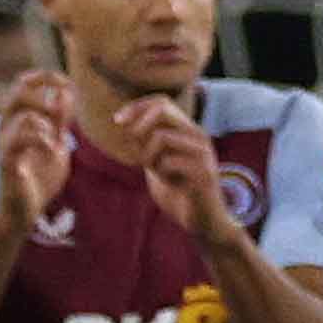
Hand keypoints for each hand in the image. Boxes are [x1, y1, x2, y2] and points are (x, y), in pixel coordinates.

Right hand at [0, 72, 71, 229]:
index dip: (43, 78)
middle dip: (44, 95)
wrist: (25, 210)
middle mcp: (5, 128)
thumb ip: (59, 122)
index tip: (65, 81)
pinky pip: (21, 139)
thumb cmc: (39, 178)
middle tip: (60, 112)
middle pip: (17, 93)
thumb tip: (64, 92)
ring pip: (25, 116)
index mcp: (16, 121)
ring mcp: (4, 144)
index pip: (22, 86)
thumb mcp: (56, 144)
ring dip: (48, 125)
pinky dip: (43, 141)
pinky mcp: (6, 161)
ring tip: (54, 142)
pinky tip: (51, 151)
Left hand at [115, 97, 236, 246]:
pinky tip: (170, 183)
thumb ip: (144, 142)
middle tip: (137, 152)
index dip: (136, 107)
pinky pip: (169, 161)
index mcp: (188, 131)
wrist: (202, 222)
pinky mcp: (204, 173)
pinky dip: (160, 172)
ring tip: (154, 171)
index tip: (118, 122)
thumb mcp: (155, 160)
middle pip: (162, 110)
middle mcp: (199, 137)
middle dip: (138, 128)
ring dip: (147, 155)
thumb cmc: (177, 191)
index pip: (161, 101)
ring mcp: (203, 154)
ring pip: (161, 136)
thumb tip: (124, 121)